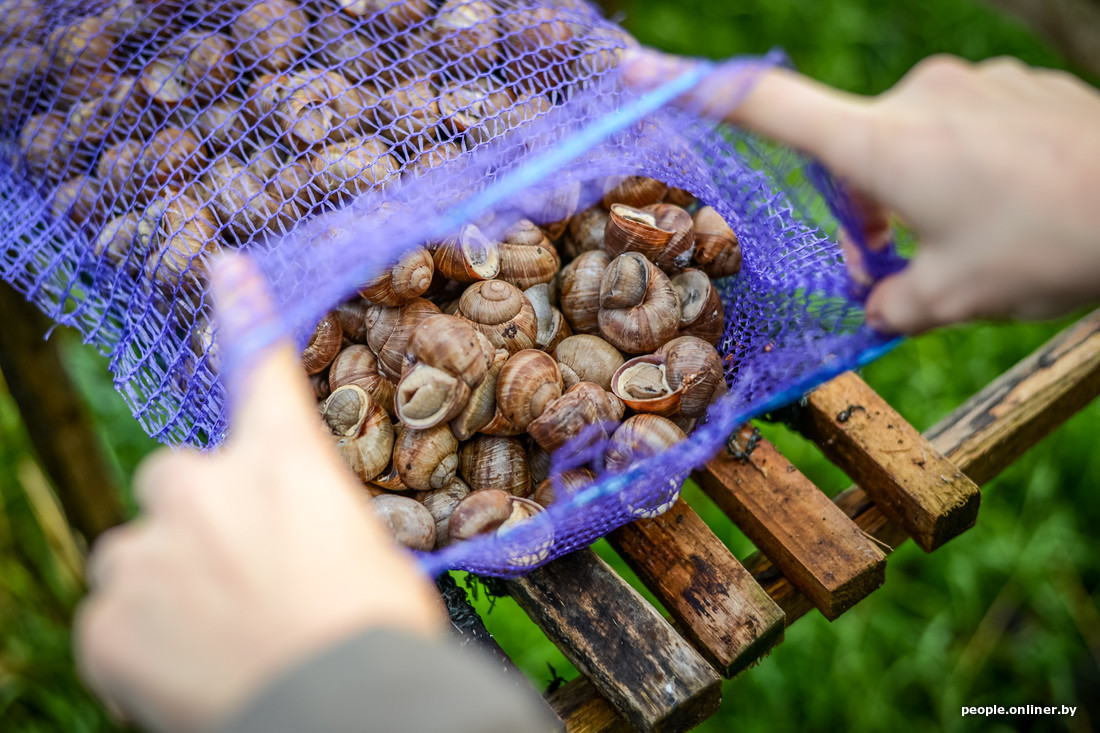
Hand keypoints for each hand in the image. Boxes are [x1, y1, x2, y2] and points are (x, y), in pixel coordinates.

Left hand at [74, 254, 445, 732]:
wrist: (338, 709)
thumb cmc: (376, 633)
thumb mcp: (368, 557)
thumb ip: (313, 526)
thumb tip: (296, 542)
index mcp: (281, 462)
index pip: (259, 366)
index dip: (243, 312)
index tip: (225, 267)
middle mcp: (202, 486)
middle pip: (177, 477)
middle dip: (197, 517)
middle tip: (240, 577)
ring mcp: (146, 550)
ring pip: (140, 551)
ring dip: (170, 580)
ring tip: (221, 636)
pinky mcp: (107, 619)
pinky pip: (115, 617)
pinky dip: (143, 641)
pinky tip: (189, 671)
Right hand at [624, 50, 1099, 332]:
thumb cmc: (1051, 245)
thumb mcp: (953, 299)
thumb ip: (891, 304)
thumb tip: (876, 304)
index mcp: (882, 144)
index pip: (765, 108)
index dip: (692, 90)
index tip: (637, 73)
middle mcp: (916, 97)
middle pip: (848, 151)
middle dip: (863, 207)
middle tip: (906, 262)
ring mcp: (968, 83)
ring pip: (909, 142)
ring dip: (918, 191)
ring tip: (977, 238)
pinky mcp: (1010, 84)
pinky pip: (961, 125)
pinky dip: (965, 168)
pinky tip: (1013, 203)